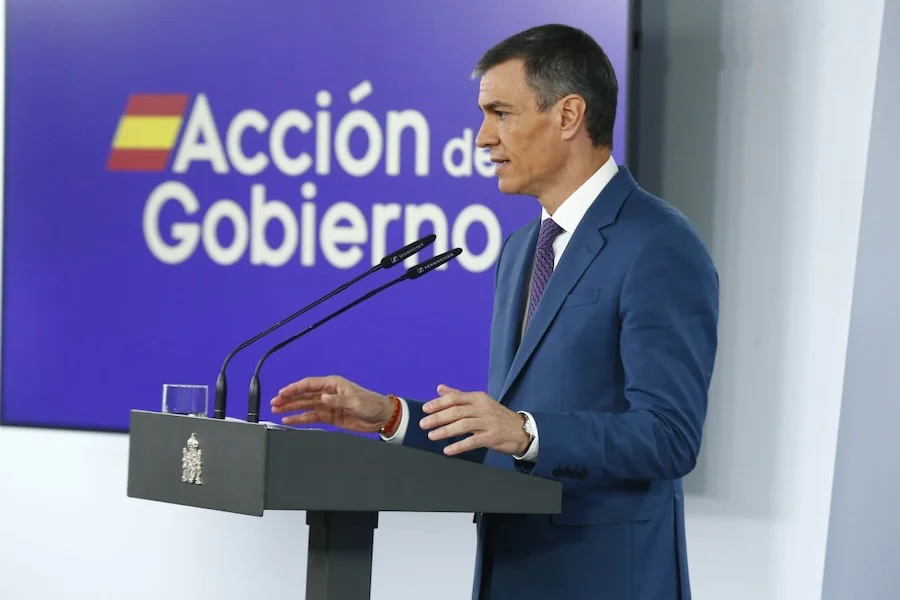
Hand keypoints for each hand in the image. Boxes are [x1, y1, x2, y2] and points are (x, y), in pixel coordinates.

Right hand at [270, 375, 394, 432]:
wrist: (381, 417)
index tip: (282, 392)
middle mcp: (328, 393)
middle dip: (289, 398)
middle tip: (274, 402)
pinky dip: (300, 419)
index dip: (295, 388)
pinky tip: (289, 420)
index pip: (309, 385)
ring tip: (276, 410)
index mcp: (333, 384)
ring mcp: (328, 405)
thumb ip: (337, 400)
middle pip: (304, 395)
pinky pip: (311, 417)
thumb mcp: (354, 401)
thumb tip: (322, 398)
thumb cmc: (371, 404)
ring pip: (305, 406)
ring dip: (291, 408)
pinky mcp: (329, 416)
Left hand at [419, 384, 530, 456]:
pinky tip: (448, 450)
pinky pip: (472, 441)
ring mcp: (488, 423)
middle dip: (438, 418)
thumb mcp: (480, 402)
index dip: (438, 403)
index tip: (425, 409)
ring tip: (431, 436)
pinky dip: (459, 446)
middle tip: (423, 424)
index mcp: (478, 398)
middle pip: (456, 412)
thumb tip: (440, 388)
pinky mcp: (492, 437)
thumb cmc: (497, 416)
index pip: (455, 398)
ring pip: (463, 425)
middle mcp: (483, 408)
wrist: (521, 430)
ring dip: (445, 431)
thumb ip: (459, 395)